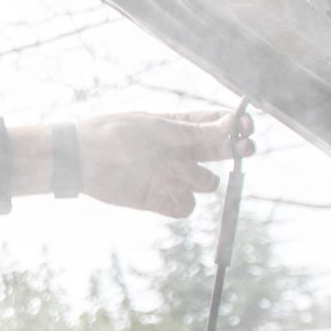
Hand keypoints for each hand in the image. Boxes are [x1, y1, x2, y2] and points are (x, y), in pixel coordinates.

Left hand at [74, 109, 253, 217]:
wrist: (82, 159)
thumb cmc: (117, 134)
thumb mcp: (158, 128)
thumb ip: (195, 131)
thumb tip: (231, 123)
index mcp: (179, 127)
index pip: (217, 124)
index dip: (236, 126)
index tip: (247, 126)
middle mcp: (180, 152)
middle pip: (220, 153)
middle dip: (236, 151)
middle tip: (246, 149)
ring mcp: (172, 177)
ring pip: (206, 184)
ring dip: (197, 179)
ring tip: (174, 170)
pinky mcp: (160, 200)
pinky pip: (185, 207)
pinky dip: (180, 202)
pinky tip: (165, 191)